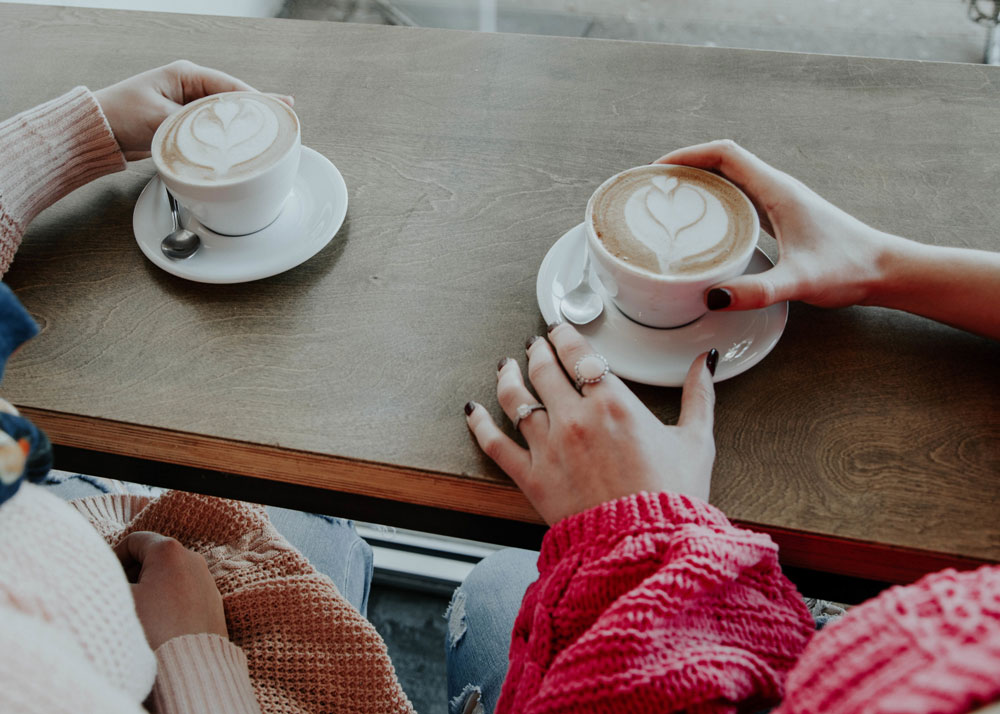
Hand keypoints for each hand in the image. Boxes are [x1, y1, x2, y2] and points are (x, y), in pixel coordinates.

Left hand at [94, 60, 293, 160]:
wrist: (100, 131)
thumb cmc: (121, 114)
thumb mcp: (160, 118)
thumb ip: (191, 125)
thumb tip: (218, 138)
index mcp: (185, 75)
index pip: (229, 87)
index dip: (256, 99)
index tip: (276, 108)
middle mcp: (190, 87)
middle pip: (233, 99)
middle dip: (258, 110)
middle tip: (286, 116)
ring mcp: (188, 105)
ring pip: (225, 115)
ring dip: (245, 124)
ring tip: (272, 130)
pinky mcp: (185, 122)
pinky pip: (214, 128)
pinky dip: (229, 135)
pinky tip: (246, 142)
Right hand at [114, 531, 227, 650]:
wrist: (189, 666)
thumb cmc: (151, 629)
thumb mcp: (120, 599)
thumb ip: (107, 578)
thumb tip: (103, 573)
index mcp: (170, 551)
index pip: (135, 540)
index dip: (115, 556)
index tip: (107, 578)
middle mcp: (194, 559)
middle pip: (154, 556)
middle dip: (133, 573)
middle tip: (120, 596)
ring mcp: (207, 581)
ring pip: (170, 575)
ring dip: (150, 588)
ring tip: (137, 613)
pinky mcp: (213, 603)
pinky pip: (184, 593)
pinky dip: (168, 601)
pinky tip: (158, 624)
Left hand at [465, 323, 717, 524]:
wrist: (646, 545)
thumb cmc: (673, 496)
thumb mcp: (696, 441)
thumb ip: (698, 397)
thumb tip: (704, 362)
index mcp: (614, 403)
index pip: (578, 353)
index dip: (564, 336)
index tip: (559, 330)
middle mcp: (575, 418)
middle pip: (543, 369)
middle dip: (536, 351)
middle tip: (534, 344)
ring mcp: (548, 447)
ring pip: (515, 399)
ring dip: (507, 376)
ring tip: (505, 366)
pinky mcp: (531, 477)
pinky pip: (494, 443)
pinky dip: (479, 424)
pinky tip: (472, 411)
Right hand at [656, 140, 904, 311]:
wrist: (885, 271)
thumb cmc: (849, 268)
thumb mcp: (800, 281)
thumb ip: (759, 291)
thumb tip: (714, 296)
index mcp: (777, 190)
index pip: (725, 154)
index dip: (687, 155)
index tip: (658, 170)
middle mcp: (776, 190)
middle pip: (721, 162)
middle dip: (684, 168)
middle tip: (653, 188)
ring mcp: (778, 203)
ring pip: (729, 180)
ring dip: (698, 184)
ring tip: (668, 204)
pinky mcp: (780, 219)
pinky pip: (739, 200)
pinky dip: (714, 203)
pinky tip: (701, 228)